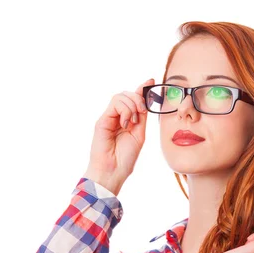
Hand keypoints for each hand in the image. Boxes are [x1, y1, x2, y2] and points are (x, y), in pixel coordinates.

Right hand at [83, 78, 154, 195]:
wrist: (113, 171)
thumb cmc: (125, 158)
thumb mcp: (139, 134)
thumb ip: (141, 118)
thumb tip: (146, 99)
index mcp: (127, 121)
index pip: (134, 100)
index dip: (142, 89)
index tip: (151, 81)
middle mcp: (117, 117)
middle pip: (128, 95)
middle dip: (138, 98)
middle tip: (142, 112)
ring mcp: (109, 118)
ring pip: (121, 96)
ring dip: (131, 105)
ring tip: (132, 122)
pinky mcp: (102, 120)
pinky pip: (115, 103)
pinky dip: (124, 110)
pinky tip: (125, 123)